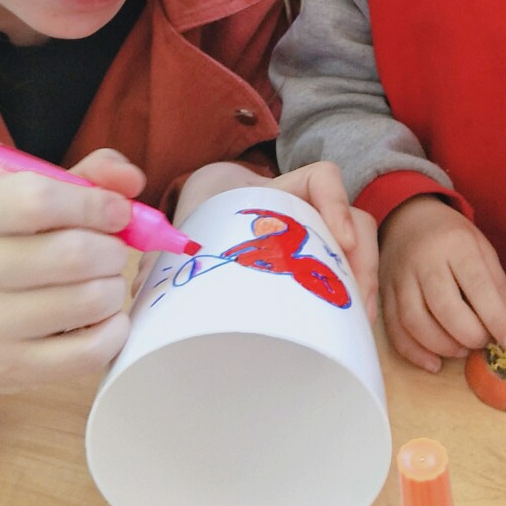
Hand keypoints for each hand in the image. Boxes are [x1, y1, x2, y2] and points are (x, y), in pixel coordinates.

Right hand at [0, 148, 144, 421]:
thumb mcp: (19, 204)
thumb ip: (82, 180)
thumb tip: (132, 181)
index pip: (40, 200)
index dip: (94, 203)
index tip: (117, 212)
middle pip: (75, 253)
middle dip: (113, 249)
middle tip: (110, 252)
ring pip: (91, 300)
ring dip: (114, 288)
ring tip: (101, 284)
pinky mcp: (10, 368)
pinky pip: (90, 351)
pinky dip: (114, 331)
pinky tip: (103, 319)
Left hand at [175, 160, 377, 320]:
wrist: (205, 214)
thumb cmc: (198, 216)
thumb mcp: (186, 221)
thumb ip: (165, 246)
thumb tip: (140, 284)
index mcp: (276, 193)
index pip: (322, 178)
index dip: (335, 202)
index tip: (337, 238)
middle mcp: (307, 211)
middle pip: (356, 224)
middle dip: (363, 262)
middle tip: (356, 302)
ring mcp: (320, 236)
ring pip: (361, 251)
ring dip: (365, 283)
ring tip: (357, 322)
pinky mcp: (322, 264)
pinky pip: (352, 274)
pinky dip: (356, 295)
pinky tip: (351, 326)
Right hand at [380, 194, 505, 372]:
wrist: (407, 217)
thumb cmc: (450, 236)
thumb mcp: (481, 248)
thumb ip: (497, 287)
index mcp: (455, 243)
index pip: (477, 285)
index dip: (496, 319)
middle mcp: (423, 259)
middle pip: (444, 306)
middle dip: (470, 335)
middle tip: (484, 343)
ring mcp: (399, 277)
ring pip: (415, 321)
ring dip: (443, 346)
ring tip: (462, 350)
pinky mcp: (384, 293)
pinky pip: (394, 329)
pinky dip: (414, 353)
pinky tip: (434, 363)